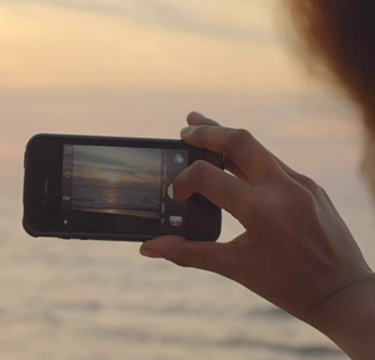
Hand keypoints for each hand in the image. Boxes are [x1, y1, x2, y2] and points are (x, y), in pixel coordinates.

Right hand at [140, 112, 372, 322]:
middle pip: (239, 140)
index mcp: (263, 211)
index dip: (184, 181)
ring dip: (227, 139)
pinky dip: (248, 159)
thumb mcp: (234, 268)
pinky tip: (233, 164)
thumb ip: (188, 253)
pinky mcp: (311, 186)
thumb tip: (149, 247)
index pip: (210, 176)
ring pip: (258, 148)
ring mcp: (302, 184)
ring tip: (201, 132)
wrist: (343, 293)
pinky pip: (273, 164)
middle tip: (184, 131)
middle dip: (207, 132)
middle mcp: (285, 188)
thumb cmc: (288, 286)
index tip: (177, 195)